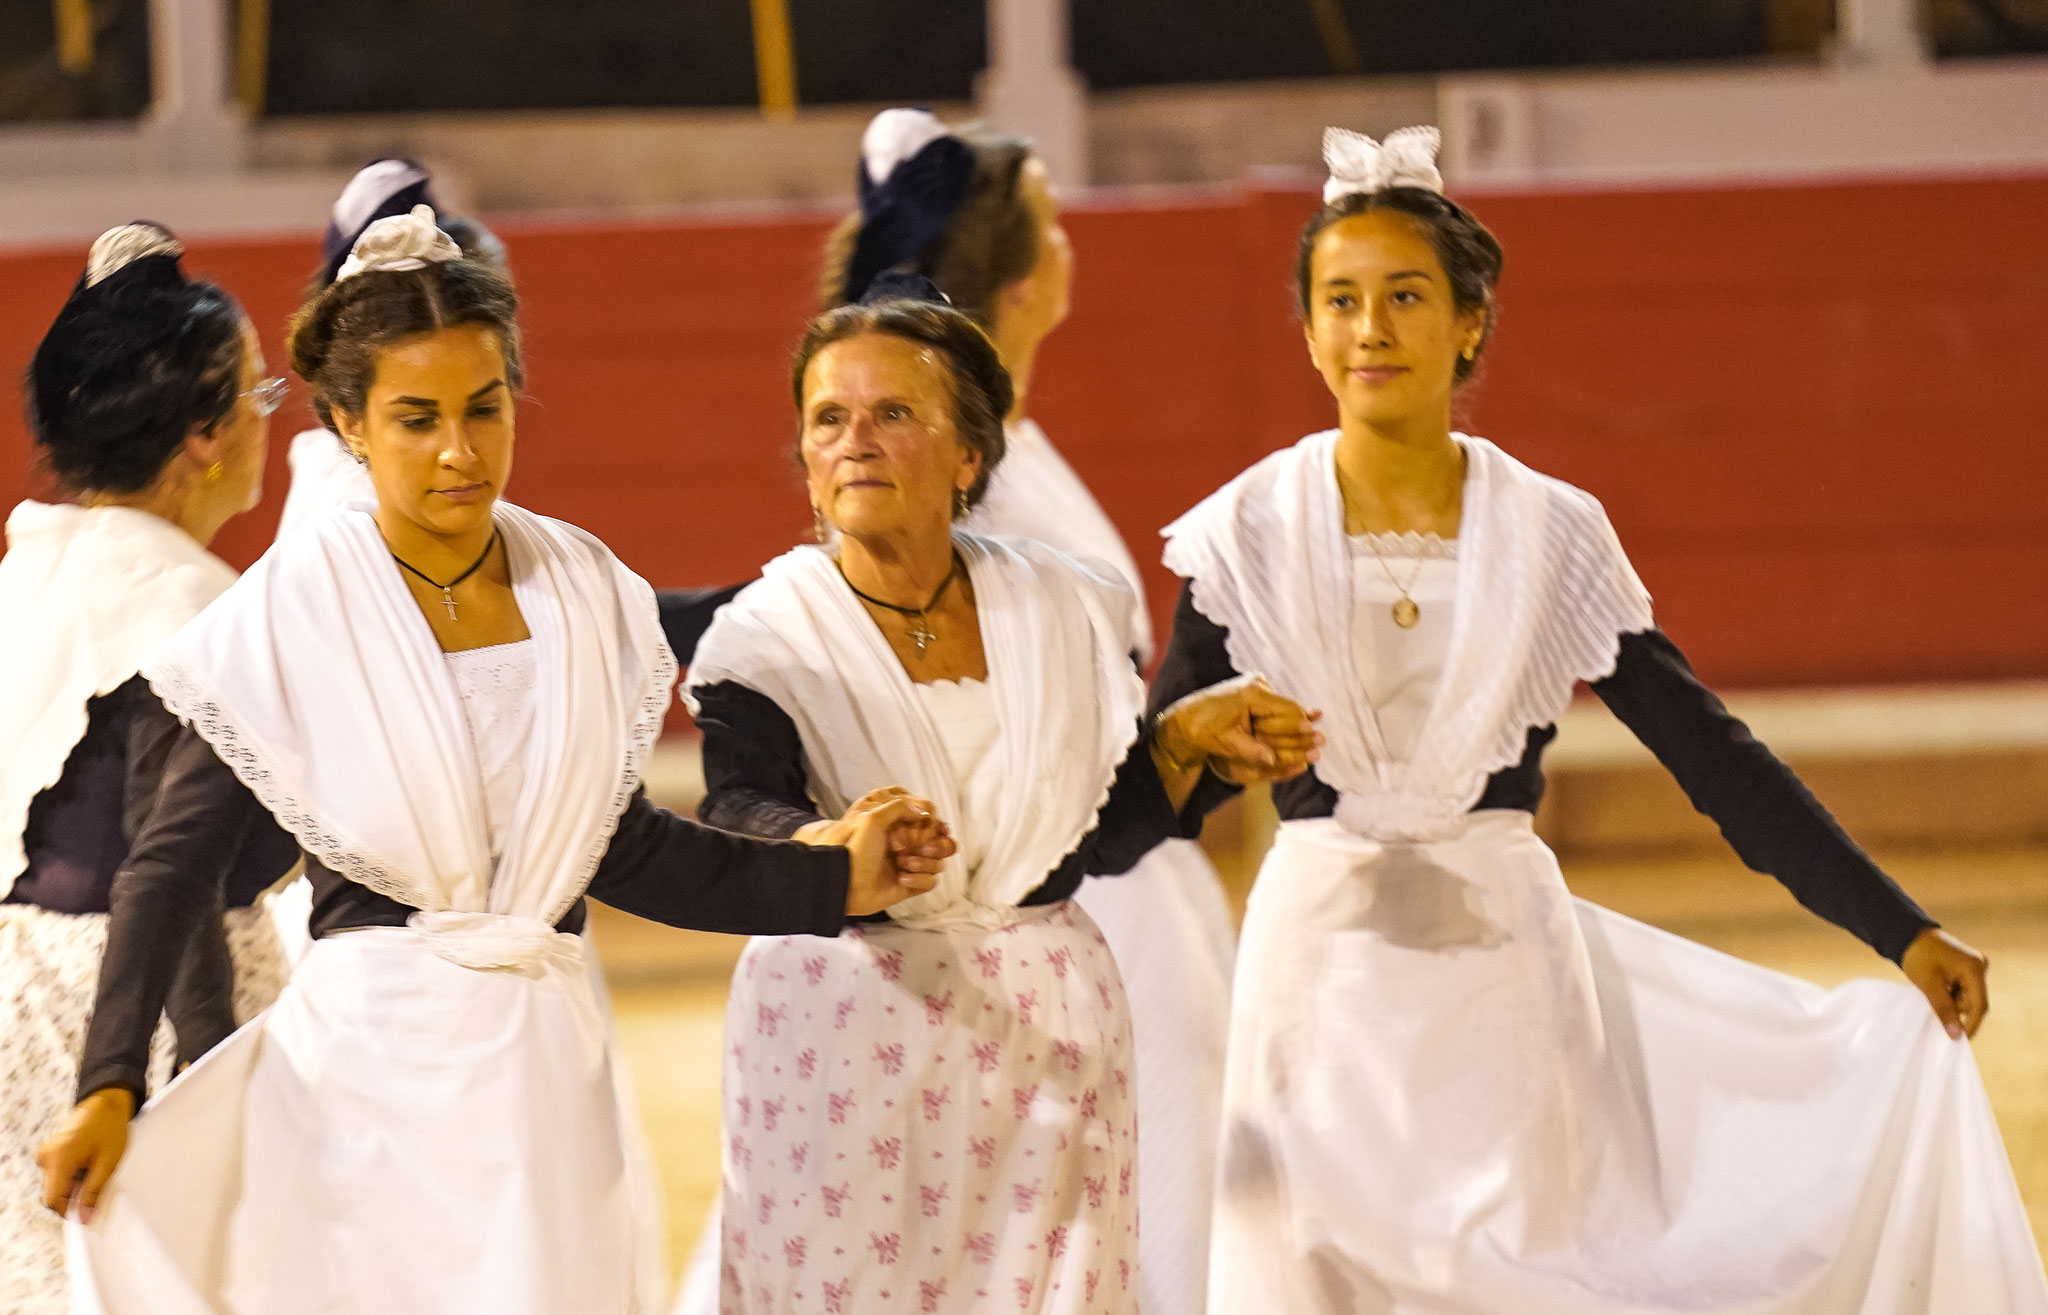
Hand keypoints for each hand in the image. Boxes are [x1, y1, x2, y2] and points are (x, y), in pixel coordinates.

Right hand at [37, 1087, 133, 1222]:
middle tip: (97, 1184)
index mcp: (58, 1159)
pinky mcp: (50, 1151)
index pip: (52, 1200)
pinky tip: (88, 1163)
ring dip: (73, 1185)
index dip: (68, 1211)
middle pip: (52, 1193)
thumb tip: (84, 1217)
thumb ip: (94, 1192)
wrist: (106, 1102)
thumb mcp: (108, 1163)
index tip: (86, 1212)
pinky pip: (57, 1173)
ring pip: (55, 1184)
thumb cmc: (110, 1127)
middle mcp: (46, 1156)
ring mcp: (46, 1153)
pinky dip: (72, 1175)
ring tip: (94, 1168)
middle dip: (72, 1196)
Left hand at [794, 787, 955, 880]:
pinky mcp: (910, 883)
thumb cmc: (854, 850)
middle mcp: (906, 843)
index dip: (933, 822)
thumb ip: (900, 806)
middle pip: (941, 841)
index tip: (931, 825)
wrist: (845, 883)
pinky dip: (920, 879)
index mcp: (897, 825)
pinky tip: (902, 878)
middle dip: (937, 845)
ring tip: (903, 863)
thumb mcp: (873, 818)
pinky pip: (930, 881)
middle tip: (923, 847)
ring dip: (926, 862)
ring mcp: (909, 863)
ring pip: (938, 862)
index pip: (929, 819)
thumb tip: (924, 811)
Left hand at [1158, 675, 1323, 785]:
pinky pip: (1272, 704)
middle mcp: (1254, 684)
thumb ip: (1252, 751)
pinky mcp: (1251, 688)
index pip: (1286, 708)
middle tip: (1320, 737)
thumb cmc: (1203, 730)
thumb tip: (1273, 760)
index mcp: (1250, 694)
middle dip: (1301, 723)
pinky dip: (1282, 716)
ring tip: (1315, 727)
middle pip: (1286, 706)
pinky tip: (1300, 722)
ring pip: (1281, 705)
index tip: (1315, 735)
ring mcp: (1253, 684)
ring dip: (1292, 720)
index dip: (1301, 724)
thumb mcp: (1228, 743)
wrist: (1185, 718)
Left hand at [1901, 927, 1988, 1039]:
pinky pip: (1964, 989)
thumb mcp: (1929, 985)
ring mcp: (1975, 966)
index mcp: (1974, 968)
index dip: (1971, 1024)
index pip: (1979, 1005)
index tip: (1960, 1040)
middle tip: (1934, 1000)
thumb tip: (1956, 1035)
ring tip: (1933, 990)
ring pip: (1968, 997)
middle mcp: (1980, 966)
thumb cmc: (1918, 957)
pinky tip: (1938, 987)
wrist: (1909, 935)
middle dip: (1955, 1007)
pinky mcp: (1968, 968)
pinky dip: (1951, 993)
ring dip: (1951, 1000)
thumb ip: (1944, 1010)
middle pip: (1974, 1002)